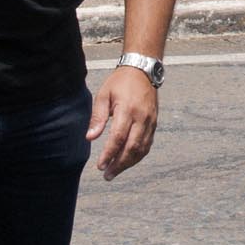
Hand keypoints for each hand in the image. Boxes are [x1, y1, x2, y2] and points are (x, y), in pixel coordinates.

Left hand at [88, 66, 158, 180]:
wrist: (142, 70)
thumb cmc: (120, 82)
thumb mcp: (103, 95)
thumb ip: (97, 117)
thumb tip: (90, 138)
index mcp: (127, 109)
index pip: (118, 138)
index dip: (109, 154)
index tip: (100, 165)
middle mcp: (141, 117)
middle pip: (132, 148)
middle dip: (119, 164)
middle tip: (107, 174)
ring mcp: (150, 121)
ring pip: (141, 149)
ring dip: (128, 163)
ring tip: (115, 171)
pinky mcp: (154, 123)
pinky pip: (147, 144)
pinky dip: (137, 156)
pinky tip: (127, 161)